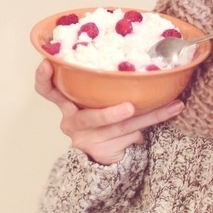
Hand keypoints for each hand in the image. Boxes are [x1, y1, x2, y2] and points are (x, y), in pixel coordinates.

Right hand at [35, 59, 183, 164]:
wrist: (101, 156)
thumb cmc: (101, 119)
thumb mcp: (94, 99)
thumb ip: (102, 84)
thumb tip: (136, 55)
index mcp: (66, 103)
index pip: (46, 90)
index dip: (43, 78)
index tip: (47, 63)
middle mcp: (71, 122)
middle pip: (88, 118)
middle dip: (110, 114)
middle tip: (129, 107)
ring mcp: (84, 139)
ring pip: (120, 128)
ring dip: (149, 116)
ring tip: (170, 107)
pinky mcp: (100, 153)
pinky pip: (129, 139)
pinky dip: (147, 127)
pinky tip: (167, 114)